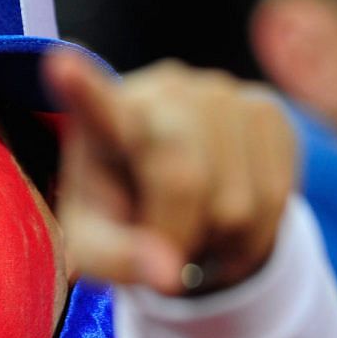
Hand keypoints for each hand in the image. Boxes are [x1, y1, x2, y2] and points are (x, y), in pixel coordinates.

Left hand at [45, 51, 297, 295]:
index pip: (93, 103)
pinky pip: (276, 197)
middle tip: (163, 248)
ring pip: (237, 201)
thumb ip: (117, 262)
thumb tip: (168, 274)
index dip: (83, 86)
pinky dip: (252, 234)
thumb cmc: (121, 221)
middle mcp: (162, 91)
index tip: (60, 63)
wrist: (180, 202)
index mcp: (102, 121)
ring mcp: (220, 93)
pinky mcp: (266, 109)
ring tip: (195, 225)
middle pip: (182, 179)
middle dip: (176, 233)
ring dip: (217, 239)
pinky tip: (228, 216)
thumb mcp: (97, 250)